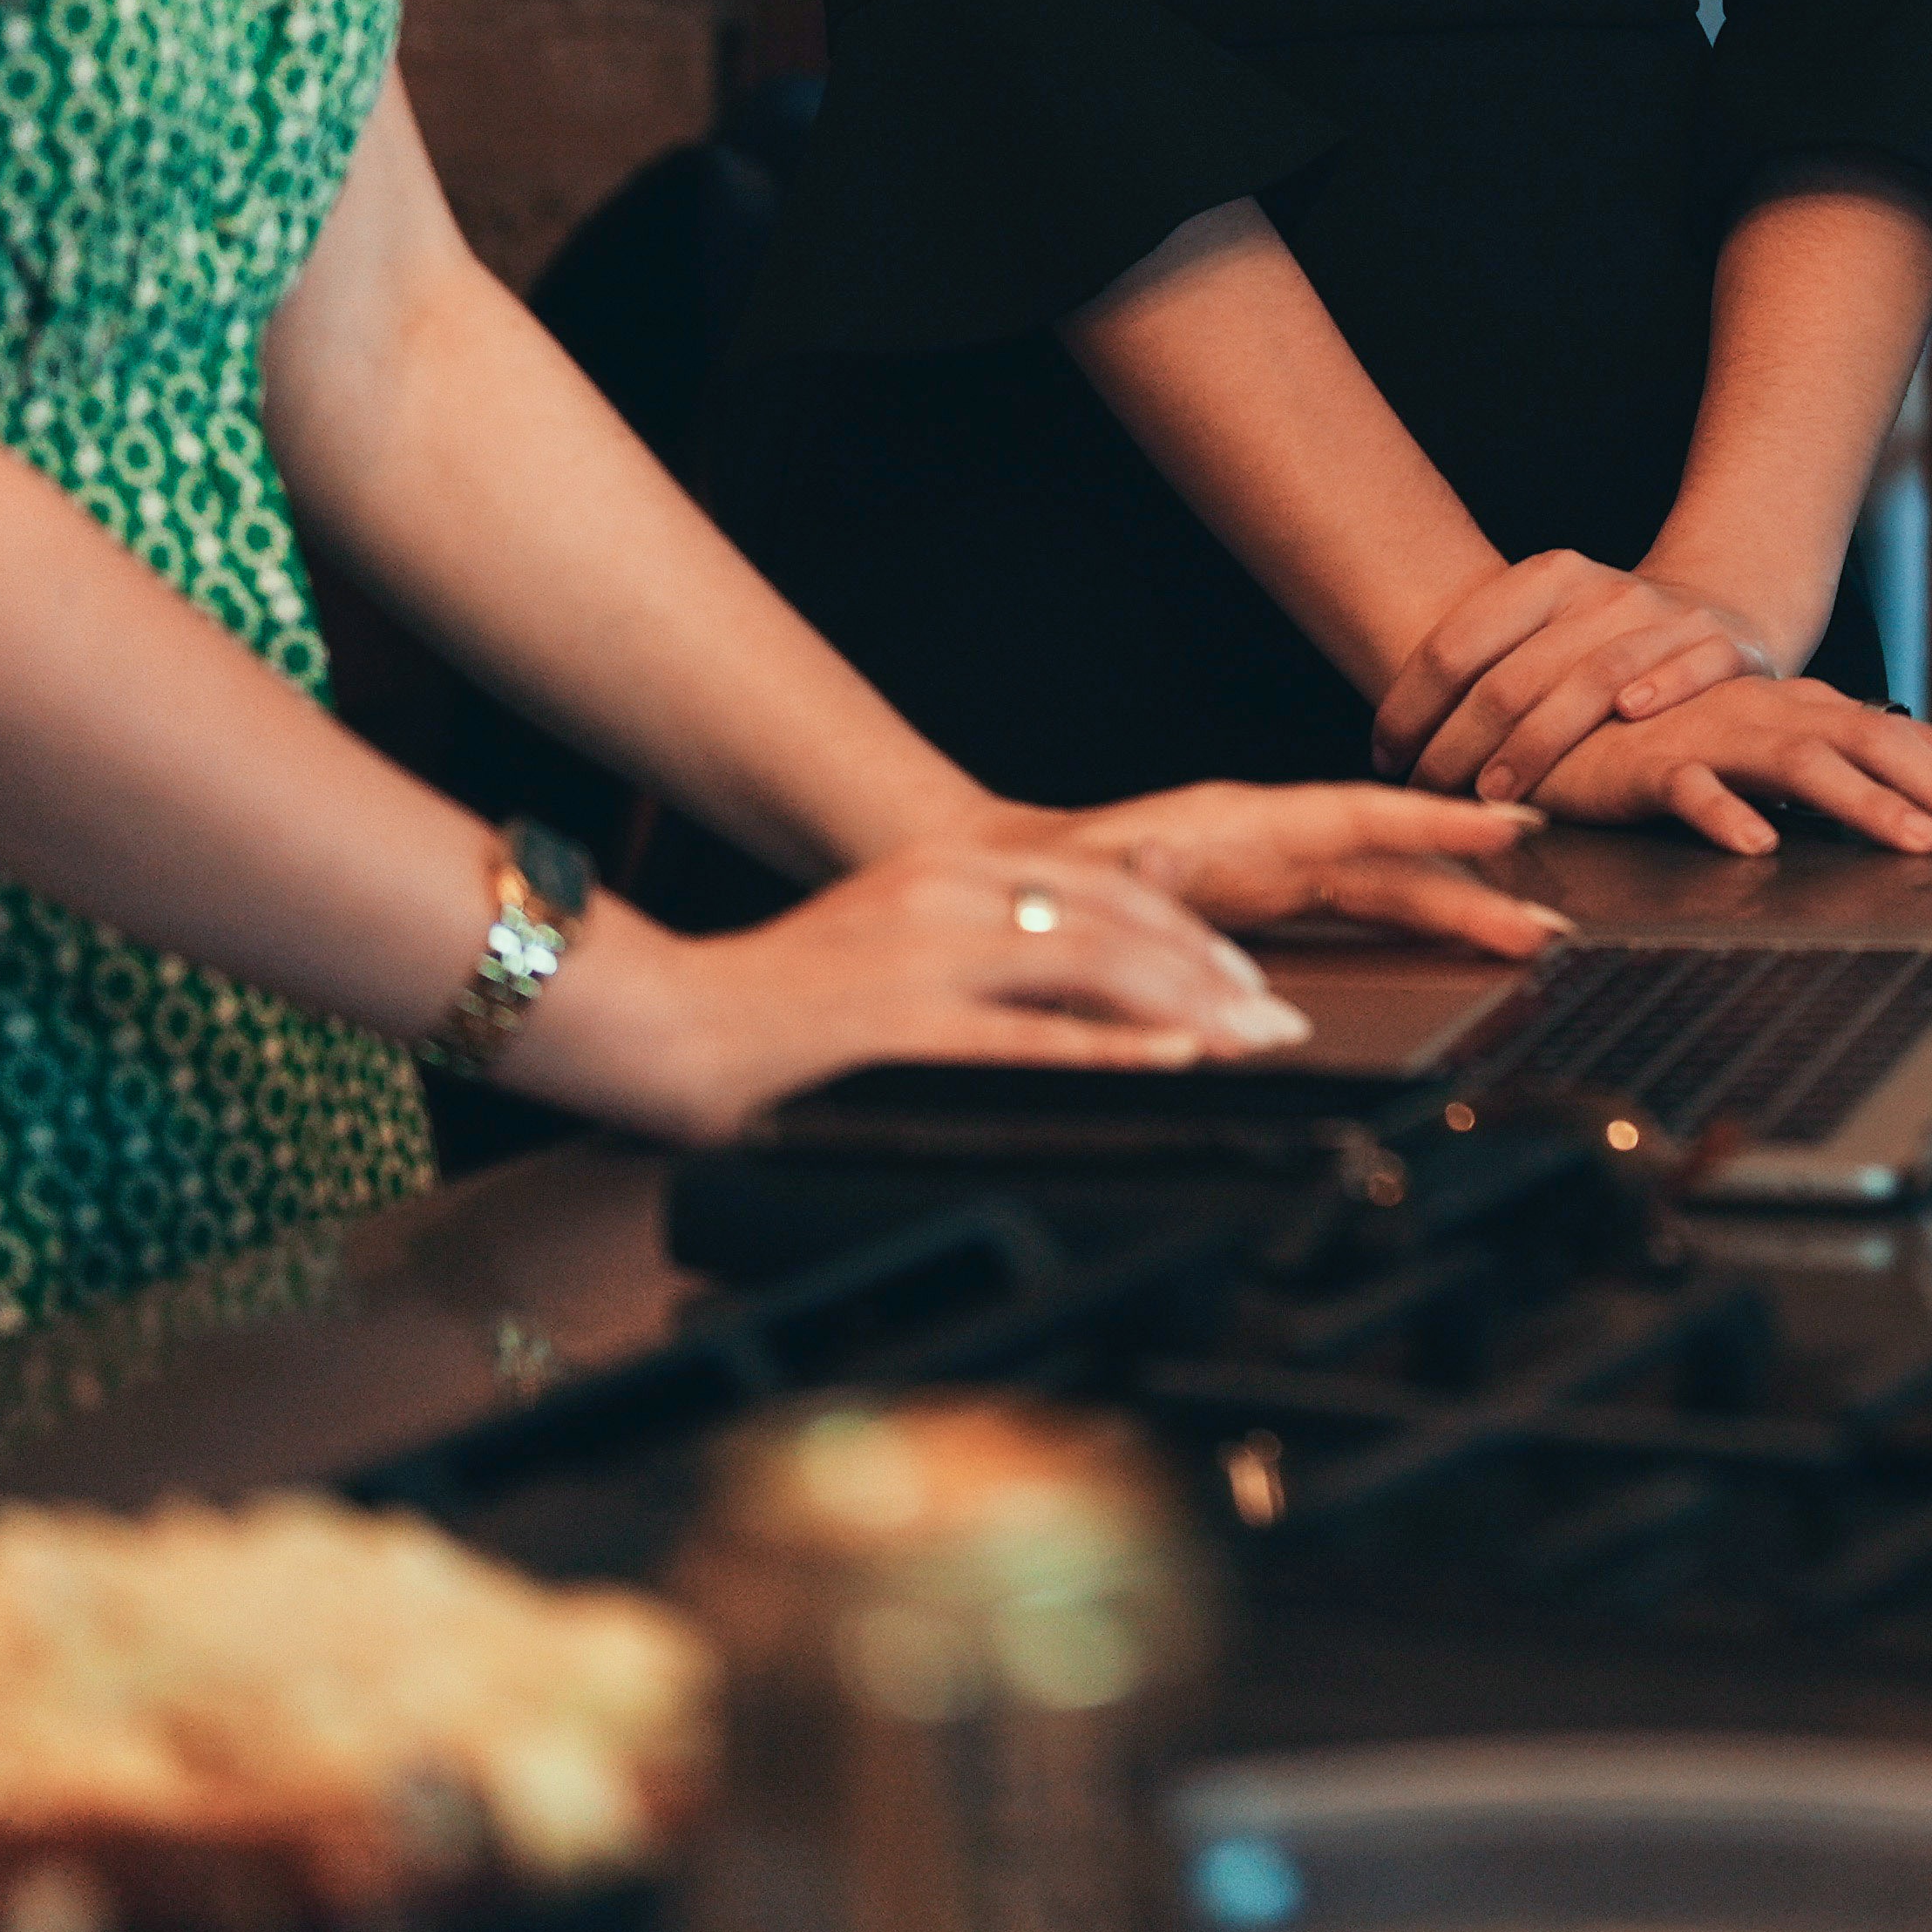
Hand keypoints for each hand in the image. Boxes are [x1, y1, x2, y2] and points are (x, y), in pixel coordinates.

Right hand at [495, 836, 1315, 1144]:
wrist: (653, 1013)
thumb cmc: (765, 1003)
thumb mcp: (883, 943)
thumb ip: (968, 954)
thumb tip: (1061, 995)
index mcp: (947, 870)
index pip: (1105, 887)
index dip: (1190, 930)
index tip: (1245, 975)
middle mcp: (946, 895)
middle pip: (1121, 921)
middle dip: (1215, 972)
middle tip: (1278, 1019)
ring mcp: (923, 955)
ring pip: (1093, 967)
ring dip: (1190, 1008)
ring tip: (1253, 1043)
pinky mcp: (895, 1021)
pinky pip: (1027, 1037)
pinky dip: (1112, 1048)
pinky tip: (1173, 1061)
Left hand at [999, 780, 1555, 965]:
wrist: (1005, 880)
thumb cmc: (1047, 881)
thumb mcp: (1084, 886)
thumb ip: (1133, 884)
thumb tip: (1170, 879)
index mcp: (1236, 824)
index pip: (1355, 816)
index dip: (1435, 821)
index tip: (1508, 825)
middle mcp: (1270, 840)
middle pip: (1390, 861)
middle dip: (1473, 887)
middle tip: (1545, 926)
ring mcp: (1275, 869)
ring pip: (1385, 887)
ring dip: (1456, 911)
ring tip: (1524, 940)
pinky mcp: (1269, 900)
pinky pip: (1359, 907)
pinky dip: (1415, 920)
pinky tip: (1459, 939)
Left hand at [1371, 551, 1775, 803]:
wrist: (1719, 607)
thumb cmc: (1601, 643)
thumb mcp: (1542, 630)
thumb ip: (1481, 667)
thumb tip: (1387, 743)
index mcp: (1548, 576)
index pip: (1457, 644)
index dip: (1410, 708)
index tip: (1386, 759)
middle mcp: (1605, 591)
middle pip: (1515, 675)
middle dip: (1459, 745)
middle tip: (1428, 795)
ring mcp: (1667, 618)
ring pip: (1594, 678)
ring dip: (1539, 741)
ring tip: (1496, 794)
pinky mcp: (1725, 646)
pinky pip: (1693, 664)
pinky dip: (1663, 686)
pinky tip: (1630, 715)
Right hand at [1514, 663, 1931, 861]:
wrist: (1574, 711)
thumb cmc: (1689, 744)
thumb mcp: (1781, 760)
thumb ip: (1848, 781)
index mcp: (1824, 717)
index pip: (1924, 745)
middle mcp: (1788, 715)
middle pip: (1887, 747)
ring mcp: (1724, 735)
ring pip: (1806, 765)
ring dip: (1867, 804)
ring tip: (1920, 844)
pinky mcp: (1655, 764)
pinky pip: (1693, 790)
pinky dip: (1725, 816)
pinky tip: (1756, 847)